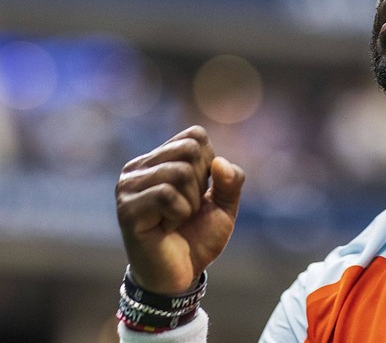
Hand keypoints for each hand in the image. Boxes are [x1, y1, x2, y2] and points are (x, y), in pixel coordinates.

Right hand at [116, 126, 244, 293]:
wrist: (180, 276)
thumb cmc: (198, 237)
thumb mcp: (225, 206)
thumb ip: (231, 181)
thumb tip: (220, 163)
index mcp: (158, 160)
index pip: (195, 135)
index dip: (210, 164)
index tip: (200, 191)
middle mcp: (137, 168)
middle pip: (190, 150)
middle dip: (201, 183)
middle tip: (188, 208)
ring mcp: (128, 187)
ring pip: (180, 171)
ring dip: (190, 201)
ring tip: (177, 219)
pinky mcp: (127, 209)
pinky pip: (167, 194)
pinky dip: (179, 213)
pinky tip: (167, 227)